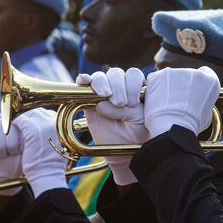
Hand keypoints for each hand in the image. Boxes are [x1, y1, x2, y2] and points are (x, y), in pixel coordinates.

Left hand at [14, 108, 68, 196]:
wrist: (48, 176)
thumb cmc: (50, 166)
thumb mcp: (55, 147)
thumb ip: (51, 135)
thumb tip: (42, 132)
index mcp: (63, 126)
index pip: (46, 114)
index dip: (34, 114)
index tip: (24, 117)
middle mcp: (56, 122)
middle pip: (38, 111)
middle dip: (24, 112)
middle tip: (12, 116)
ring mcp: (45, 125)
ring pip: (28, 113)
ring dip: (17, 116)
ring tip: (7, 120)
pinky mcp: (33, 130)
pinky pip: (20, 119)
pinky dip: (12, 121)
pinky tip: (7, 126)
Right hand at [77, 68, 147, 184]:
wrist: (122, 149)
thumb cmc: (135, 133)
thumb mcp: (138, 120)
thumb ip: (127, 110)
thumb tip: (102, 104)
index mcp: (135, 88)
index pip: (133, 75)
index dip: (132, 85)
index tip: (133, 103)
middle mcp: (119, 86)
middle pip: (116, 73)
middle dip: (119, 86)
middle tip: (120, 102)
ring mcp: (103, 91)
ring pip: (100, 77)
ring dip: (103, 84)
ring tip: (105, 96)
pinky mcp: (87, 99)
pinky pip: (84, 83)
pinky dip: (84, 79)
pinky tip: (86, 81)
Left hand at [144, 67, 219, 137]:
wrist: (173, 126)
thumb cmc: (191, 125)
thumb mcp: (206, 114)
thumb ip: (202, 101)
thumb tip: (197, 102)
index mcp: (210, 82)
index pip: (206, 73)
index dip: (198, 83)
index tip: (193, 90)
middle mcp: (195, 73)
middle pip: (187, 75)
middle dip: (182, 85)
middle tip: (177, 102)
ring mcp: (176, 72)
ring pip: (171, 77)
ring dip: (168, 86)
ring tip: (166, 104)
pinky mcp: (159, 75)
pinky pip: (156, 79)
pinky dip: (155, 88)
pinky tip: (156, 101)